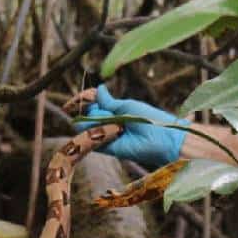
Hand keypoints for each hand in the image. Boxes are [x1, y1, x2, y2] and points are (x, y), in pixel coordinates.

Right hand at [74, 84, 189, 168]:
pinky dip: (93, 133)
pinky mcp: (108, 148)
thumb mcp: (125, 106)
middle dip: (92, 111)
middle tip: (110, 114)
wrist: (160, 139)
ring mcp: (108, 136)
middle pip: (89, 114)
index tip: (76, 99)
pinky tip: (103, 129)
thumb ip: (108, 101)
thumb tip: (98, 88)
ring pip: (88, 127)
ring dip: (93, 122)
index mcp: (115, 112)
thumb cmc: (148, 119)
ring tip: (113, 124)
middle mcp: (110, 124)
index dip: (85, 101)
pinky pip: (92, 140)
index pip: (93, 105)